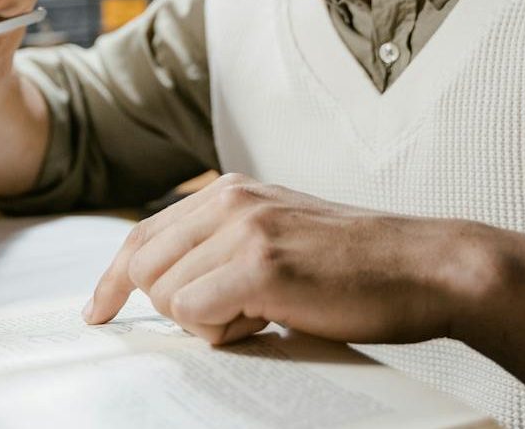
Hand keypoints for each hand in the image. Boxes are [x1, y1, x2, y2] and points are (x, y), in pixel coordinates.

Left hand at [83, 173, 498, 345]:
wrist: (426, 266)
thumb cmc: (359, 265)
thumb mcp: (280, 235)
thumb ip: (227, 245)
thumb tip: (170, 285)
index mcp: (231, 191)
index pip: (144, 234)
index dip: (115, 278)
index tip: (98, 312)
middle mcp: (231, 200)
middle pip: (144, 267)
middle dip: (171, 308)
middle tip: (234, 318)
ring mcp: (244, 229)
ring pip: (168, 295)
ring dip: (208, 322)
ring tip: (266, 313)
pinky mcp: (260, 265)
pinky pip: (195, 314)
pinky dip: (225, 332)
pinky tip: (271, 320)